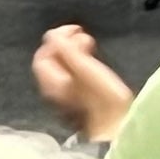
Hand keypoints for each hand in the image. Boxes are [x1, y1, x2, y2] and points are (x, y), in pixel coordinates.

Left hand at [30, 23, 138, 145]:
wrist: (116, 127)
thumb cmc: (102, 98)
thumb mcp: (84, 69)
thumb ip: (66, 51)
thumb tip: (51, 35)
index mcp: (52, 82)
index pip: (43, 55)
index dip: (57, 38)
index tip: (77, 30)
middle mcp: (54, 90)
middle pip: (52, 60)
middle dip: (67, 44)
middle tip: (87, 38)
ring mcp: (66, 96)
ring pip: (63, 66)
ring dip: (74, 52)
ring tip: (92, 47)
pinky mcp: (80, 99)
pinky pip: (72, 74)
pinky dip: (80, 63)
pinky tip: (93, 62)